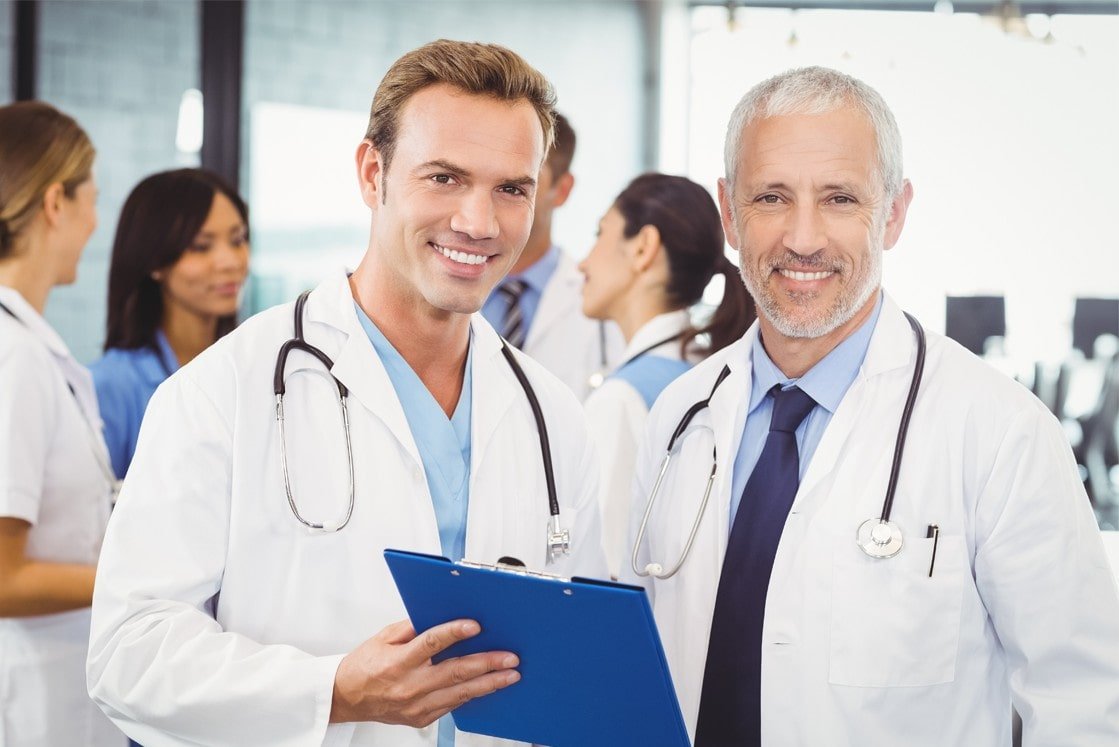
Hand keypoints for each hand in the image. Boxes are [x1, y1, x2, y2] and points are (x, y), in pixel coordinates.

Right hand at [329, 618, 519, 725]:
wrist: (346, 698)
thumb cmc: (364, 666)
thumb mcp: (384, 637)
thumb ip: (412, 627)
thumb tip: (438, 614)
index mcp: (398, 662)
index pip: (431, 644)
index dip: (454, 633)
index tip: (475, 626)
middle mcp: (410, 685)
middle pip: (455, 672)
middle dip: (487, 664)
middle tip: (509, 657)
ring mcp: (417, 705)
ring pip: (460, 694)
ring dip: (489, 683)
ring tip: (510, 675)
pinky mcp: (422, 718)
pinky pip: (452, 706)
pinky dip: (472, 695)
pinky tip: (488, 687)